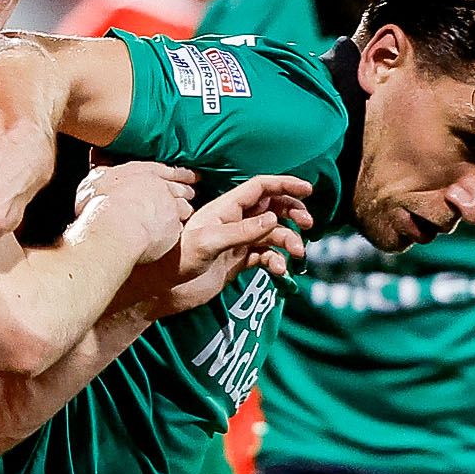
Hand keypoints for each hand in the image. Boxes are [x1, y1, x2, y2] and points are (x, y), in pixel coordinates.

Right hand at [74, 159, 195, 262]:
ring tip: (185, 214)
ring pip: (185, 208)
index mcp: (143, 172)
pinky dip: (176, 231)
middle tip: (191, 192)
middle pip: (181, 188)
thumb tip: (99, 172)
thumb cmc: (100, 205)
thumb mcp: (94, 181)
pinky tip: (173, 234)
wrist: (114, 229)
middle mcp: (161, 188)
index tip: (189, 175)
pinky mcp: (173, 230)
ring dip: (184, 211)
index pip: (167, 170)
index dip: (180, 173)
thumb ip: (101, 174)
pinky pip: (179, 230)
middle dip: (186, 190)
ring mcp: (170, 209)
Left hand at [126, 173, 313, 318]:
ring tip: (296, 254)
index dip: (285, 185)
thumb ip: (242, 231)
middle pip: (272, 208)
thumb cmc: (180, 259)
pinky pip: (266, 256)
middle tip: (309, 224)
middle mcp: (235, 221)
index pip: (261, 187)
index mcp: (227, 207)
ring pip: (273, 234)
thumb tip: (274, 219)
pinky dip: (276, 261)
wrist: (165, 288)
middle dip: (293, 213)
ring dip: (289, 241)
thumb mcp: (210, 242)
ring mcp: (238, 241)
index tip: (308, 190)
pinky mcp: (239, 261)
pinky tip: (278, 271)